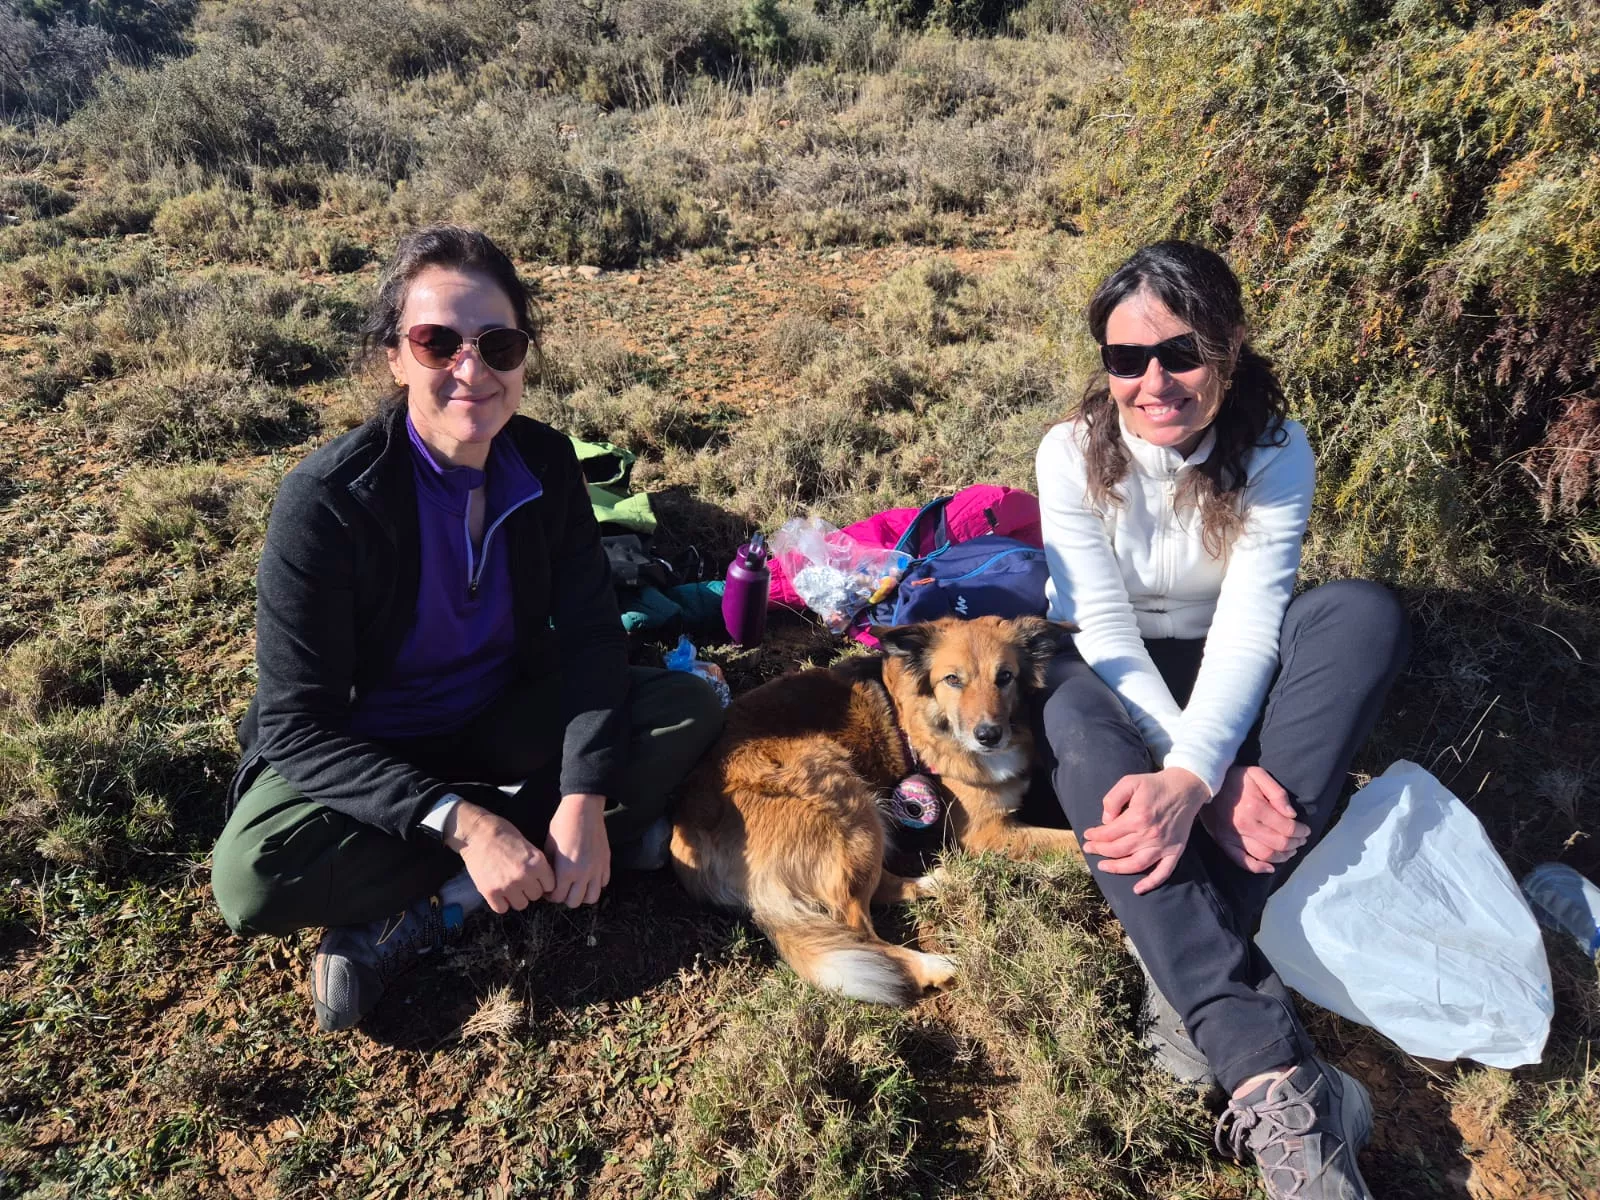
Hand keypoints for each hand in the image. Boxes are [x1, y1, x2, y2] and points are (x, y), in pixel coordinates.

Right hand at [444, 802, 554, 912]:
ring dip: (516, 898)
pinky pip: (502, 909)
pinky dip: (500, 903)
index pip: (550, 885)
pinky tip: (498, 891)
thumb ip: (537, 864)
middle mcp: (524, 876)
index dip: (543, 882)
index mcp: (537, 862)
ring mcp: (507, 885)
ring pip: (521, 905)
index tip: (535, 879)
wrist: (477, 833)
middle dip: (529, 889)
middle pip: (536, 896)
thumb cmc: (503, 834)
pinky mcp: (490, 892)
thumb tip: (544, 881)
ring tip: (509, 886)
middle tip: (520, 880)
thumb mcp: (528, 845)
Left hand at [544, 793, 610, 908]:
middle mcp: (584, 874)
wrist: (584, 808)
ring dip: (582, 895)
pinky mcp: (606, 862)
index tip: (548, 889)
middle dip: (565, 898)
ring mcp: (597, 869)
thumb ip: (551, 867)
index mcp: (566, 870)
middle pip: (575, 902)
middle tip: (561, 889)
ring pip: (592, 897)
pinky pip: (603, 882)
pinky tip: (588, 875)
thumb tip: (550, 880)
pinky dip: (596, 883)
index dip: (550, 895)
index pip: (558, 897)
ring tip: (576, 886)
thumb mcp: (549, 846)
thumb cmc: (562, 824)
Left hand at [1081, 767, 1210, 894]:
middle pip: (1119, 850)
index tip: (1088, 836)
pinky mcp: (1175, 851)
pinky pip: (1163, 872)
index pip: (1110, 833)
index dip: (1096, 836)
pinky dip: (1151, 883)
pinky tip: (1137, 889)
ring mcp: (1164, 845)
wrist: (1185, 788)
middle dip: (1100, 851)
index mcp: (1138, 817)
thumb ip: (1113, 799)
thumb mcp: (1130, 782)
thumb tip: (1106, 820)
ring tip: (1103, 866)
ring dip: (1117, 868)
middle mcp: (1150, 834)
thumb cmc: (1155, 785)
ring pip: (1136, 864)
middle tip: (1089, 849)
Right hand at [1199, 764, 1308, 874]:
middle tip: (1301, 840)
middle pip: (1279, 843)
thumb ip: (1277, 793)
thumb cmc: (1234, 777)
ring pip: (1264, 855)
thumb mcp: (1258, 774)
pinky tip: (1270, 868)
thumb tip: (1292, 815)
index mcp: (1255, 808)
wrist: (1204, 782)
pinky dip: (1258, 868)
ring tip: (1290, 851)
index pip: (1287, 828)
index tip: (1306, 830)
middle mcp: (1245, 826)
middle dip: (1295, 843)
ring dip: (1282, 856)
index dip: (1301, 831)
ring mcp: (1233, 836)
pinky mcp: (1223, 842)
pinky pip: (1242, 861)